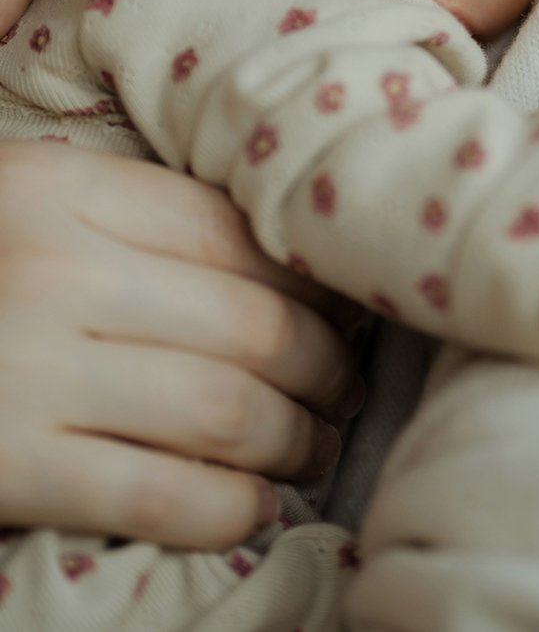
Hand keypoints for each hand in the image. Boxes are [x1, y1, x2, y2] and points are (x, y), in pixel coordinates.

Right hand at [0, 139, 362, 548]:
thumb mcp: (24, 200)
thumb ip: (125, 206)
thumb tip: (266, 245)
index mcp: (62, 188)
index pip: (231, 230)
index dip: (307, 278)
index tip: (341, 307)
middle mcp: (56, 268)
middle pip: (250, 321)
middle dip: (324, 366)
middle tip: (346, 389)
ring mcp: (29, 370)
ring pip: (224, 410)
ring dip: (294, 439)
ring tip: (315, 446)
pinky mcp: (9, 466)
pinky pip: (161, 494)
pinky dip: (230, 507)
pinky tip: (257, 507)